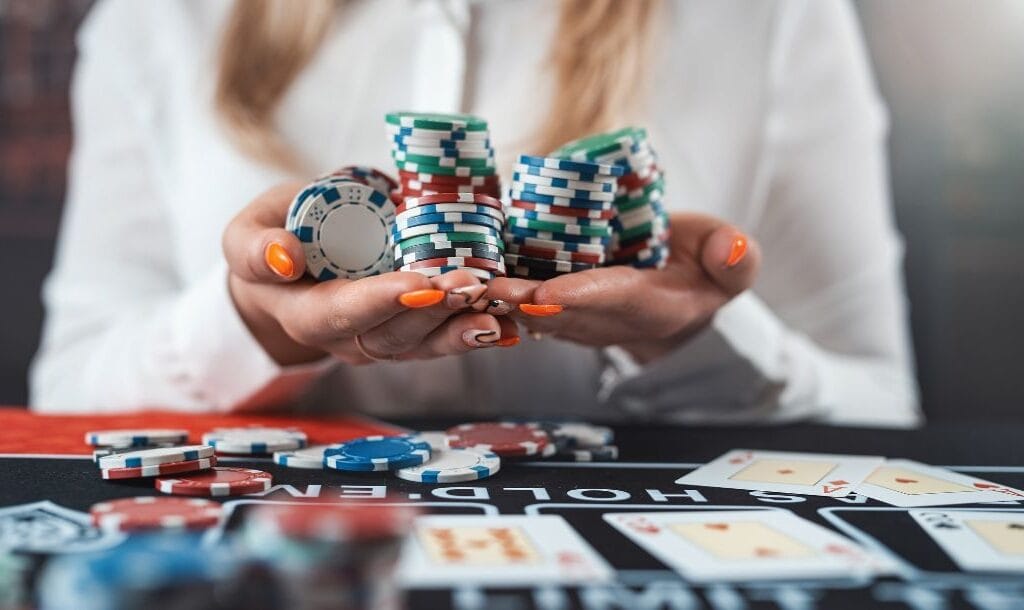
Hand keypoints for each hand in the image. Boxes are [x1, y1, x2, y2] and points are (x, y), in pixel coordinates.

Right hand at [222, 183, 518, 365]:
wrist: (290, 265)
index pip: (343, 314)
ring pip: (427, 343)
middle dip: (437, 312)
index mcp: (306, 315)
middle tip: (472, 285)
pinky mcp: (411, 330)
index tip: (417, 283)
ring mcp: (383, 338)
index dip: (381, 301)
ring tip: (500, 307)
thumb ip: (255, 248)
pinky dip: (478, 329)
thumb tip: (282, 257)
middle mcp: (348, 339)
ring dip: (466, 326)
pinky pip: (444, 336)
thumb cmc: (271, 242)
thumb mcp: (243, 235)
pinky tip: (512, 322)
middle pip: (395, 334)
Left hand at [484, 212, 759, 361]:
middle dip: (523, 302)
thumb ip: (735, 259)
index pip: (615, 300)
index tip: (547, 294)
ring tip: (466, 283)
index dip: (581, 297)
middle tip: (487, 287)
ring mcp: (575, 318)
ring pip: (532, 312)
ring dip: (499, 302)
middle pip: (560, 312)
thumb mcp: (731, 261)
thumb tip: (732, 249)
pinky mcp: (553, 306)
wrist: (677, 295)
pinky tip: (462, 274)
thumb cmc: (702, 268)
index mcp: (653, 308)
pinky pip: (521, 300)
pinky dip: (493, 292)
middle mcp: (607, 319)